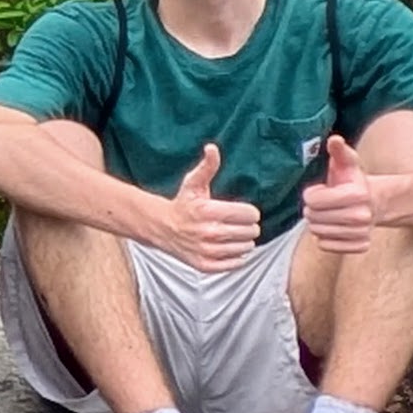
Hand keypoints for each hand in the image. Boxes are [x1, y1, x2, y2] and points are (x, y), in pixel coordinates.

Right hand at [152, 144, 262, 272]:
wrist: (160, 227)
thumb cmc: (182, 204)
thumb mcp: (193, 183)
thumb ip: (207, 166)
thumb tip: (212, 148)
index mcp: (208, 211)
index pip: (250, 214)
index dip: (249, 212)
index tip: (240, 211)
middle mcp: (208, 232)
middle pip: (251, 232)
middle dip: (247, 226)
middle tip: (235, 223)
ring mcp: (207, 250)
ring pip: (246, 247)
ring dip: (242, 241)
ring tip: (230, 234)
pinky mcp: (205, 265)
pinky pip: (237, 263)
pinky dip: (236, 256)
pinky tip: (226, 247)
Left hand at [299, 134, 380, 254]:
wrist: (375, 203)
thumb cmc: (353, 182)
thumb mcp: (346, 164)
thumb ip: (339, 151)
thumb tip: (334, 140)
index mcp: (358, 194)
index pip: (313, 200)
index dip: (311, 195)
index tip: (321, 191)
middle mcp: (362, 216)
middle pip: (314, 217)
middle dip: (312, 209)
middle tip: (323, 204)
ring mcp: (362, 233)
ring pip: (318, 232)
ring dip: (318, 223)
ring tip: (330, 214)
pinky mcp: (359, 246)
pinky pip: (326, 246)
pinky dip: (325, 238)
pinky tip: (335, 227)